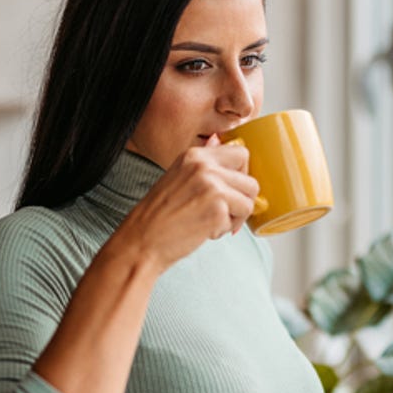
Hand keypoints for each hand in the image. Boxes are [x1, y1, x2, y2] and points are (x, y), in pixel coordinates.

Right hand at [112, 135, 258, 270]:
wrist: (141, 241)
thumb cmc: (159, 215)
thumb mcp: (180, 177)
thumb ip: (205, 166)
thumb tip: (230, 152)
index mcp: (195, 155)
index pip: (241, 153)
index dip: (242, 175)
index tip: (232, 190)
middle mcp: (205, 166)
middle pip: (251, 180)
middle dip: (243, 200)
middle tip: (225, 211)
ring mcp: (212, 187)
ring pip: (249, 201)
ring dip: (235, 217)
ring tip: (212, 222)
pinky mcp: (217, 210)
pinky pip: (238, 221)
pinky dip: (224, 230)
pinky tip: (204, 230)